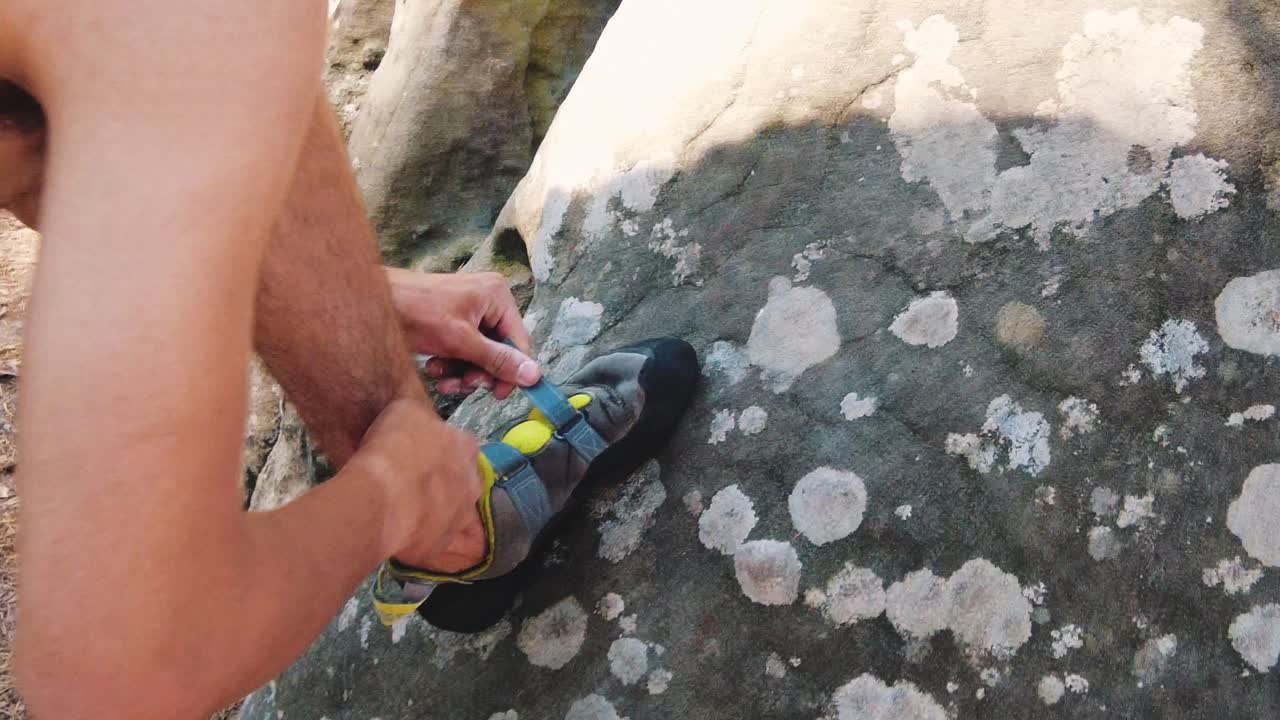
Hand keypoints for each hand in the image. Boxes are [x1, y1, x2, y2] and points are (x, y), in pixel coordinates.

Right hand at [358, 397, 486, 570]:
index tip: (419, 456)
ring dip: (435, 515)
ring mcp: (461, 516)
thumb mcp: (403, 412)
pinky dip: (423, 541)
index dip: (438, 451)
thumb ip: (418, 419)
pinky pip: (438, 544)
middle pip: (461, 483)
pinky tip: (402, 538)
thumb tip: (415, 423)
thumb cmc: (393, 448)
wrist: (382, 496)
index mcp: (466, 446)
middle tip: (411, 487)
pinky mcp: (443, 545)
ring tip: (405, 514)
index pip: (461, 447)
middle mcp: (472, 482)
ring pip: (453, 516)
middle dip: (442, 485)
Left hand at [386, 267, 540, 399]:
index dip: (510, 371)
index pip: (518, 342)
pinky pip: (464, 351)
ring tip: (441, 375)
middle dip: (479, 372)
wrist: (373, 304)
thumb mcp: (460, 342)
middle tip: (462, 384)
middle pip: (499, 350)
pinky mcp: (454, 322)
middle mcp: (489, 301)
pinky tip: (435, 367)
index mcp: (497, 296)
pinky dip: (451, 364)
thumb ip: (498, 360)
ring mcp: (471, 311)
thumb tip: (533, 375)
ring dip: (462, 372)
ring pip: (480, 355)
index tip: (497, 394)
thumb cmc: (414, 312)